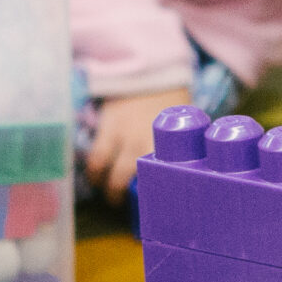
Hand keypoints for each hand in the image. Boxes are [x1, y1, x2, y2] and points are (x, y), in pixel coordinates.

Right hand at [89, 86, 190, 204]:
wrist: (149, 72)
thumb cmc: (170, 103)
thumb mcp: (181, 127)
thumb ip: (179, 148)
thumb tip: (187, 175)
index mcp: (169, 143)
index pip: (166, 175)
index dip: (160, 195)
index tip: (159, 209)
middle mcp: (147, 141)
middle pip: (132, 178)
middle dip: (126, 196)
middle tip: (127, 203)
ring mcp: (125, 135)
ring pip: (109, 172)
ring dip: (107, 188)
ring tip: (110, 195)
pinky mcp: (107, 127)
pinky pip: (95, 157)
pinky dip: (94, 172)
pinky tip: (95, 178)